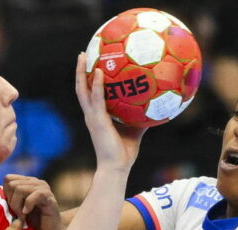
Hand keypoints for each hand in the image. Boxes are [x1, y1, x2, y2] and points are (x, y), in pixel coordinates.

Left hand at [3, 174, 62, 229]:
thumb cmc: (31, 223)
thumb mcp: (16, 208)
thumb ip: (9, 198)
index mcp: (28, 182)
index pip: (8, 178)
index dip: (6, 194)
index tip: (12, 208)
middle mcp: (36, 182)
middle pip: (12, 183)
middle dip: (11, 201)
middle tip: (18, 214)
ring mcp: (44, 188)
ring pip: (19, 189)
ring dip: (18, 206)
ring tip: (23, 216)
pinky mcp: (49, 197)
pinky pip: (34, 195)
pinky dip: (27, 206)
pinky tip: (27, 214)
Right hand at [75, 53, 144, 169]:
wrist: (117, 167)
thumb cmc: (125, 152)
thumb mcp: (136, 128)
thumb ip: (142, 115)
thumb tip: (157, 103)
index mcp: (97, 116)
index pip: (90, 94)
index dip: (89, 80)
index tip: (91, 64)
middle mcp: (91, 114)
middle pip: (81, 88)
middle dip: (80, 71)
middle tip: (82, 54)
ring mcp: (92, 117)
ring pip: (83, 90)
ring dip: (81, 73)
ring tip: (83, 56)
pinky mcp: (97, 120)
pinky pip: (96, 98)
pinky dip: (97, 84)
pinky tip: (99, 71)